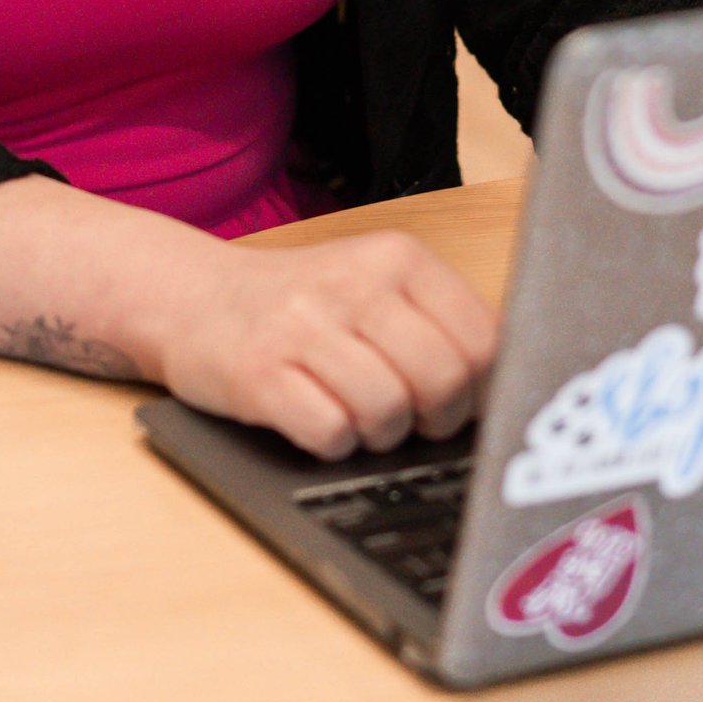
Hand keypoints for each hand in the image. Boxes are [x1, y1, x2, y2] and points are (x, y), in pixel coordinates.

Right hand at [145, 228, 499, 460]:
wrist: (194, 297)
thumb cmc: (301, 304)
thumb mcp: (375, 285)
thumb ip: (439, 321)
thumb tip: (508, 383)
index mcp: (396, 257)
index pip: (483, 339)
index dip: (480, 389)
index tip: (460, 401)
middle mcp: (353, 284)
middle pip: (442, 380)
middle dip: (435, 419)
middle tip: (412, 418)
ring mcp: (302, 327)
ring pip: (389, 411)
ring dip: (381, 434)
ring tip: (360, 417)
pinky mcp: (259, 374)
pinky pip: (330, 433)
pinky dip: (333, 443)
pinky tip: (320, 421)